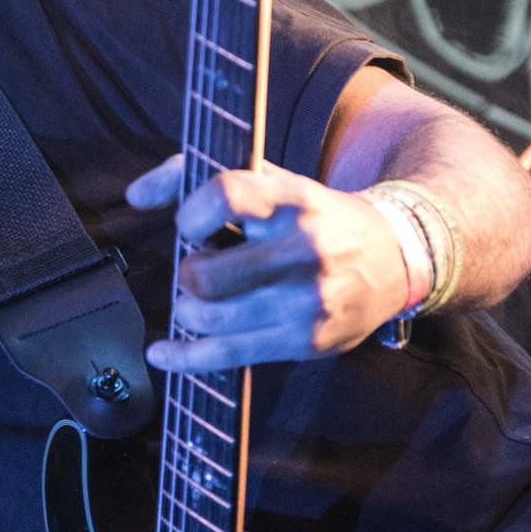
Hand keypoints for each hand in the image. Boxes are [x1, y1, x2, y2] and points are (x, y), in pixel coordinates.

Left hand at [126, 151, 407, 369]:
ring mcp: (306, 302)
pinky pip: (226, 355)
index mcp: (293, 200)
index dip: (191, 213)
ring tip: (201, 300)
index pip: (226, 194)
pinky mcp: (305, 341)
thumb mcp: (272, 181)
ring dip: (188, 310)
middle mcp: (303, 251)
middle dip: (188, 274)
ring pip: (210, 319)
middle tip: (199, 269)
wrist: (395, 257)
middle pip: (206, 276)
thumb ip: (198, 174)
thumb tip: (135, 196)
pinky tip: (163, 352)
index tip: (190, 226)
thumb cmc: (316, 216)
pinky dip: (184, 357)